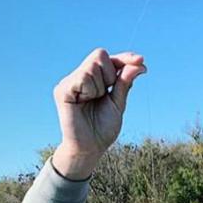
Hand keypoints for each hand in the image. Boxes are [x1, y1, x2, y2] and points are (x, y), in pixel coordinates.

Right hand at [53, 48, 146, 173]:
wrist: (90, 147)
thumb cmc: (103, 128)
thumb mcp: (118, 103)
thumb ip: (125, 82)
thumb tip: (139, 63)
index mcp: (95, 79)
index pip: (109, 59)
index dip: (125, 58)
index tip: (140, 60)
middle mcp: (81, 76)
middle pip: (100, 55)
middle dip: (110, 75)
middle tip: (103, 95)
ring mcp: (70, 81)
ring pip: (92, 66)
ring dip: (99, 87)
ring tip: (92, 102)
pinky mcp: (62, 89)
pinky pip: (82, 77)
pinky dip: (89, 90)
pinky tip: (83, 101)